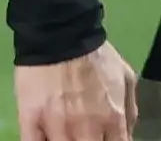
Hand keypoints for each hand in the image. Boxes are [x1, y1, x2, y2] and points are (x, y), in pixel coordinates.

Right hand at [15, 44, 134, 140]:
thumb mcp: (125, 77)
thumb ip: (129, 110)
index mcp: (112, 119)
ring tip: (65, 132)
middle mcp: (85, 129)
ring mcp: (56, 126)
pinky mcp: (30, 119)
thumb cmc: (95, 54)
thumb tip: (127, 136)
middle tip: (84, 134)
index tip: (103, 138)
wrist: (60, 31)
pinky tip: (44, 136)